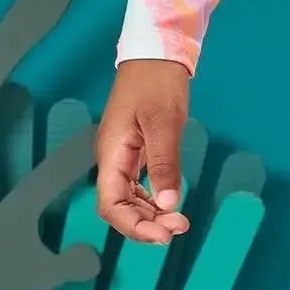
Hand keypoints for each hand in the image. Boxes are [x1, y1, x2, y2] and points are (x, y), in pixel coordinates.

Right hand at [95, 60, 192, 244]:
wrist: (156, 55)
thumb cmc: (156, 83)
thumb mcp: (164, 123)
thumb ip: (165, 163)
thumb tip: (169, 203)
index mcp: (111, 153)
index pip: (110, 204)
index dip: (132, 226)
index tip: (162, 235)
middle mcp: (112, 159)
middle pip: (118, 207)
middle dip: (145, 224)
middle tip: (179, 228)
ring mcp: (122, 156)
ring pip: (128, 199)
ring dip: (150, 215)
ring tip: (179, 222)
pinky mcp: (134, 152)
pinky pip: (138, 186)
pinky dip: (152, 200)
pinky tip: (170, 205)